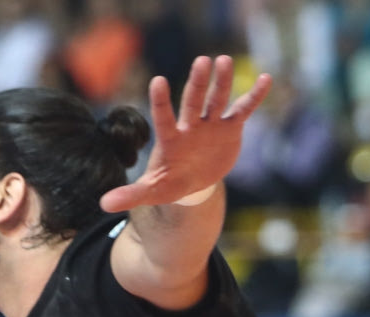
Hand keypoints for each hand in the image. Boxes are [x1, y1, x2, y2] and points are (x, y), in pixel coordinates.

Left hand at [100, 55, 270, 212]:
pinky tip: (266, 79)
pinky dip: (254, 96)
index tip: (157, 81)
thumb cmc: (169, 183)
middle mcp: (190, 126)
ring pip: (217, 100)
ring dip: (222, 82)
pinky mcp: (229, 128)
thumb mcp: (151, 191)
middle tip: (201, 61)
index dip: (161, 102)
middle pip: (194, 102)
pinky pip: (242, 109)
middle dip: (198, 83)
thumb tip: (103, 204)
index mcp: (171, 139)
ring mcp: (210, 125)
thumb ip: (131, 194)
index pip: (164, 118)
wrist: (194, 183)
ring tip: (224, 60)